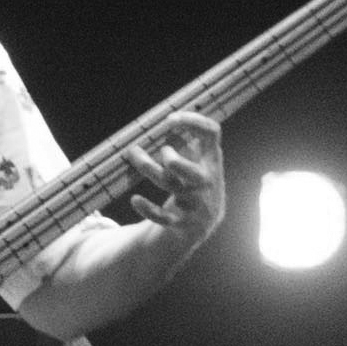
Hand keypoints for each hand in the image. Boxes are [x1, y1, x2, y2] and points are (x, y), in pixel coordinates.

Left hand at [123, 112, 226, 248]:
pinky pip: (163, 217)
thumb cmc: (193, 186)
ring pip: (171, 185)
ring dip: (149, 167)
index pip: (212, 134)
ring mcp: (196, 204)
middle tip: (161, 150)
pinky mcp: (182, 223)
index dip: (193, 121)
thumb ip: (187, 145)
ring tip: (134, 153)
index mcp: (212, 161)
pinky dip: (148, 208)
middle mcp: (207, 182)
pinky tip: (135, 199)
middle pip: (192, 171)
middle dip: (173, 160)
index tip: (169, 118)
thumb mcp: (197, 163)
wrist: (200, 227)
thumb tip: (164, 121)